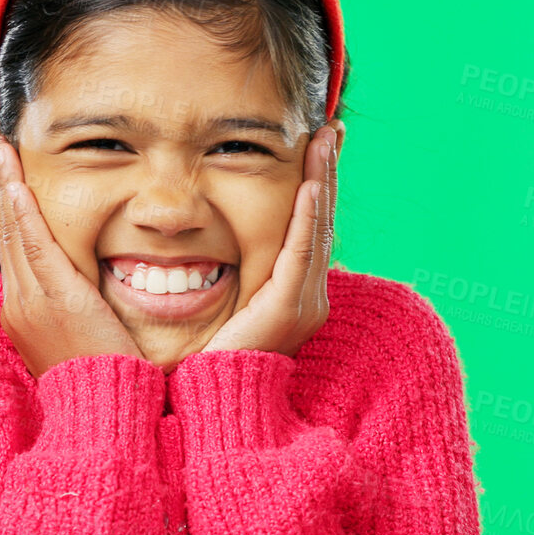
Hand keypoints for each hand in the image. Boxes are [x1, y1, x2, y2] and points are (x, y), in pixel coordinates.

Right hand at [0, 134, 142, 378]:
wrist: (108, 422)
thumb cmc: (111, 383)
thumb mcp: (91, 338)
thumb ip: (88, 305)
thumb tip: (97, 282)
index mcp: (28, 310)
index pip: (15, 238)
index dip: (6, 195)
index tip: (0, 156)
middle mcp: (19, 303)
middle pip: (4, 224)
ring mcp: (30, 302)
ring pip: (12, 227)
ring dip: (1, 176)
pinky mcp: (53, 301)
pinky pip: (31, 244)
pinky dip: (19, 206)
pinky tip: (13, 175)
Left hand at [201, 123, 340, 357]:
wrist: (213, 405)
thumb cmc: (208, 360)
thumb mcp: (223, 303)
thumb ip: (227, 272)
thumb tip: (203, 243)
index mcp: (294, 294)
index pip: (310, 228)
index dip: (316, 186)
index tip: (316, 147)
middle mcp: (308, 297)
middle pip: (322, 221)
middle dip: (326, 172)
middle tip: (330, 130)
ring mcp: (304, 304)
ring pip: (318, 229)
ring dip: (322, 181)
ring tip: (325, 140)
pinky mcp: (289, 309)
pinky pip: (301, 253)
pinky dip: (308, 217)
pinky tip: (310, 185)